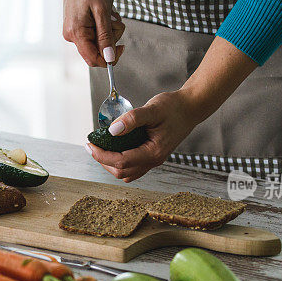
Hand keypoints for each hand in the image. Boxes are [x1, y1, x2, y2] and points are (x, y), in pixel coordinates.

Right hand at [46, 0, 124, 66]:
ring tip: (109, 13)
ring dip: (109, 30)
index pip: (94, 59)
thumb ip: (106, 36)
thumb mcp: (103, 11)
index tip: (122, 46)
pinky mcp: (77, 26)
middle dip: (110, 39)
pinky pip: (94, 33)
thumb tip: (109, 58)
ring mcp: (73, 31)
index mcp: (76, 33)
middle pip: (97, 51)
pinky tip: (104, 12)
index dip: (110, 58)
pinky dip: (103, 25)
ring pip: (97, 42)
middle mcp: (71, 35)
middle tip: (115, 21)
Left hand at [86, 90, 202, 181]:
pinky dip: (120, 162)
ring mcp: (153, 160)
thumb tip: (112, 130)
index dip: (102, 155)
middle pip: (122, 171)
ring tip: (101, 148)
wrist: (190, 108)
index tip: (90, 145)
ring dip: (111, 164)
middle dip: (103, 160)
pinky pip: (133, 168)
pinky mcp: (152, 156)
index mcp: (154, 152)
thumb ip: (132, 119)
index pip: (122, 161)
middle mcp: (154, 160)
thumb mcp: (152, 109)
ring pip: (126, 173)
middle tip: (92, 146)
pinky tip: (114, 148)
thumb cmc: (174, 107)